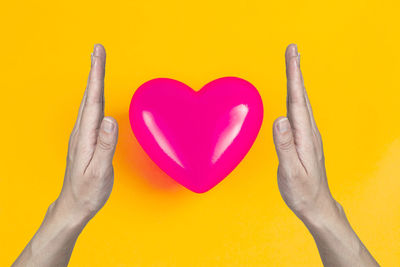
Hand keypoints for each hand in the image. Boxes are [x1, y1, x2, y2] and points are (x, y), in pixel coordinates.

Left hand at [13, 44, 117, 266]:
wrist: (74, 204)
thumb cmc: (88, 191)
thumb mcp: (99, 171)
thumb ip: (105, 146)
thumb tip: (111, 119)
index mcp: (86, 136)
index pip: (93, 100)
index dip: (96, 75)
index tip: (98, 54)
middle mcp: (82, 132)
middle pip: (89, 95)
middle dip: (94, 70)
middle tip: (98, 50)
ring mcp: (83, 135)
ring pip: (89, 102)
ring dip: (93, 81)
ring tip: (97, 65)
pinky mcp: (86, 140)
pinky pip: (91, 112)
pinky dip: (94, 96)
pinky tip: (96, 96)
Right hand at [272, 44, 337, 223]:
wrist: (316, 205)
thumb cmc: (302, 191)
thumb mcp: (292, 171)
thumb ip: (285, 145)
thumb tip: (279, 119)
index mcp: (304, 135)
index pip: (297, 100)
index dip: (294, 75)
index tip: (292, 54)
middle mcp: (308, 131)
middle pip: (300, 95)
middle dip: (295, 70)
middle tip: (292, 49)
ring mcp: (307, 135)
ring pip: (300, 102)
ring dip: (296, 81)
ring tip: (292, 65)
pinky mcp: (304, 139)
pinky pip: (298, 112)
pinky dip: (295, 96)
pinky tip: (293, 96)